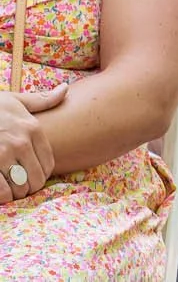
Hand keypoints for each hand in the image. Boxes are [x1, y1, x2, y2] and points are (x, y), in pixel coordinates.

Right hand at [0, 87, 64, 202]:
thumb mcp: (16, 100)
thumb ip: (42, 100)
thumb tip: (64, 89)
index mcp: (32, 129)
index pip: (48, 163)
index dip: (43, 175)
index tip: (34, 176)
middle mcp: (20, 142)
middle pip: (36, 179)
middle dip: (30, 187)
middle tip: (21, 187)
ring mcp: (2, 154)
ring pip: (20, 187)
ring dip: (16, 193)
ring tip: (11, 191)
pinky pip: (1, 191)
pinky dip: (3, 196)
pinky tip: (1, 193)